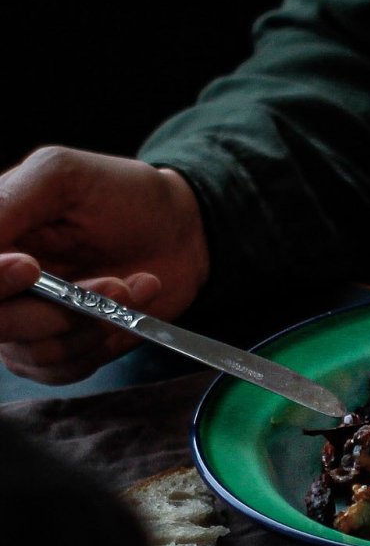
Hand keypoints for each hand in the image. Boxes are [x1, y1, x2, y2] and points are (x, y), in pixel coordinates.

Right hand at [0, 147, 209, 383]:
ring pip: (35, 350)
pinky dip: (101, 344)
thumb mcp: (61, 176)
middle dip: (54, 311)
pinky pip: (63, 369)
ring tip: (129, 287)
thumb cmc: (120, 193)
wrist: (177, 231)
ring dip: (92, 324)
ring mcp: (24, 317)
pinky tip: (129, 308)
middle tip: (112, 284)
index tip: (31, 267)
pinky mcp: (60, 345)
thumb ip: (9, 203)